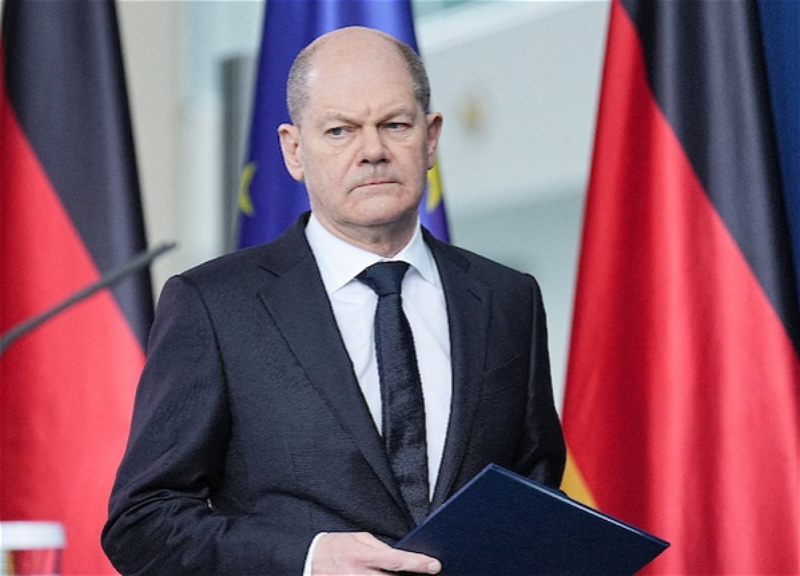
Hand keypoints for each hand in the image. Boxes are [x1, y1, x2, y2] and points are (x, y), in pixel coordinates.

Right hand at [312, 532, 440, 574]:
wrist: (307, 560)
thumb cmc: (334, 547)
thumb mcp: (357, 538)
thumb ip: (379, 547)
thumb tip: (401, 556)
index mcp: (362, 555)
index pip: (396, 560)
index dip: (418, 563)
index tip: (434, 565)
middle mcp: (359, 575)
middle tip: (427, 575)